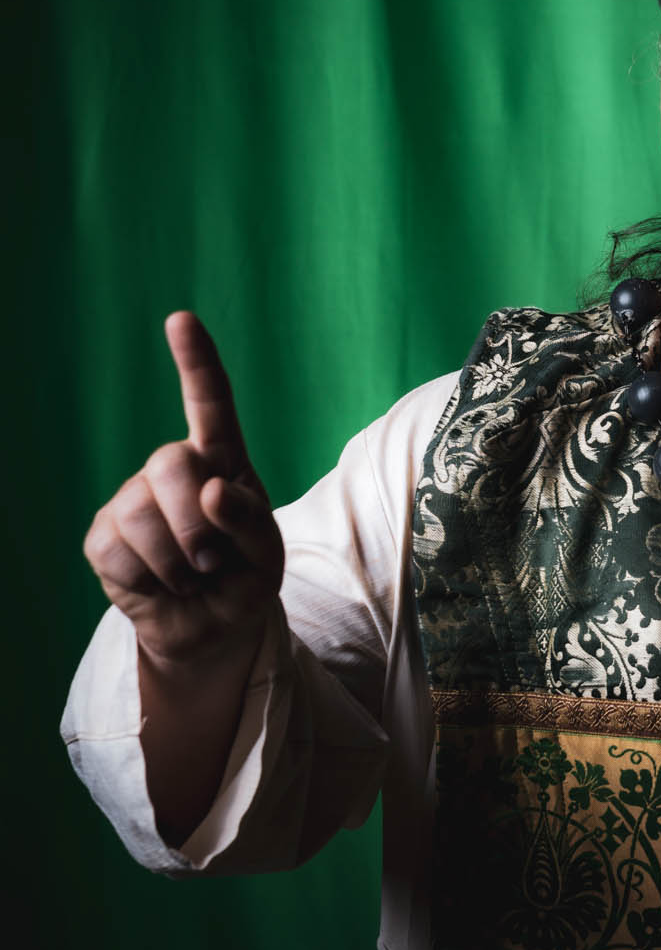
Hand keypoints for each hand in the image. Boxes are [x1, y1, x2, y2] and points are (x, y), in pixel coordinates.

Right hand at [83, 312, 283, 670]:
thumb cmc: (245, 578)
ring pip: (141, 512)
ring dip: (176, 562)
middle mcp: (172, 470)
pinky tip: (161, 585)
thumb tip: (212, 490)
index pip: (210, 403)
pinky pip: (117, 550)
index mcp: (222, 460)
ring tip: (192, 579)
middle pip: (170, 464)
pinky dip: (149, 580)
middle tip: (214, 564)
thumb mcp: (267, 554)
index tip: (180, 320)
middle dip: (197, 524)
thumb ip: (250, 520)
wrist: (212, 630)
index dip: (195, 361)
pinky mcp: (103, 536)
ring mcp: (131, 499)